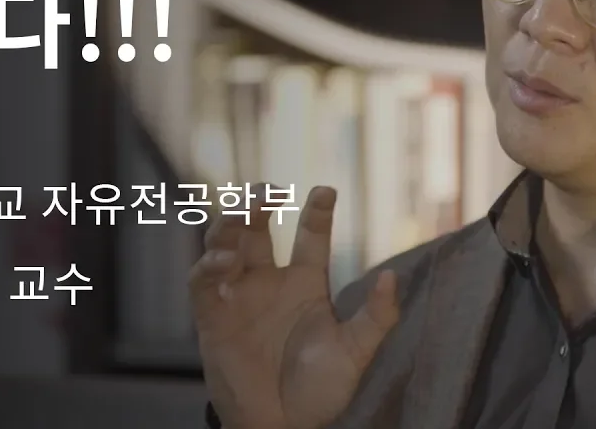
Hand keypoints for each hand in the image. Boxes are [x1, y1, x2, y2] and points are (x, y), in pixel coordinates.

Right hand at [191, 185, 399, 428]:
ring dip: (229, 225)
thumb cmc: (320, 391)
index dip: (317, 212)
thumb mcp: (355, 352)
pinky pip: (202, 283)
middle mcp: (270, 283)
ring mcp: (239, 298)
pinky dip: (208, 265)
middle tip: (268, 191)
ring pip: (225, 245)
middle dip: (258, 204)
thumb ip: (376, 316)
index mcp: (306, 284)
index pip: (309, 237)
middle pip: (258, 229)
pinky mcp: (213, 319)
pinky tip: (225, 260)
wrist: (284, 427)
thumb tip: (392, 276)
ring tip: (242, 214)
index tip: (327, 190)